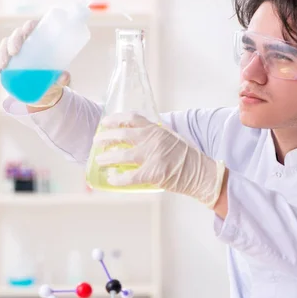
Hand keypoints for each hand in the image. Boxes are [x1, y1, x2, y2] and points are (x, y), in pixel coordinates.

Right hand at [0, 19, 69, 107]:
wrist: (44, 92)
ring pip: (5, 45)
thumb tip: (64, 76)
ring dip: (1, 53)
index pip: (32, 26)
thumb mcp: (59, 79)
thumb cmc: (53, 79)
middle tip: (14, 53)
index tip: (26, 33)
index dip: (28, 26)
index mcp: (40, 40)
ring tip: (3, 65)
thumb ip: (63, 78)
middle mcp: (26, 42)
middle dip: (12, 41)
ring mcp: (15, 51)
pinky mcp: (7, 61)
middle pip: (17, 35)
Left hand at [93, 112, 225, 207]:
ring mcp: (152, 155)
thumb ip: (153, 136)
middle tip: (96, 142)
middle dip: (105, 138)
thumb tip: (134, 138)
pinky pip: (129, 176)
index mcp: (156, 129)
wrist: (200, 172)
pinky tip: (112, 179)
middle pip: (122, 134)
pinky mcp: (153, 172)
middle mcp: (153, 139)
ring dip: (107, 158)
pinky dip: (118, 179)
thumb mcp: (170, 138)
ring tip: (99, 160)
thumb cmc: (185, 157)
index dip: (115, 119)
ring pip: (121, 155)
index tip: (104, 122)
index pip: (132, 118)